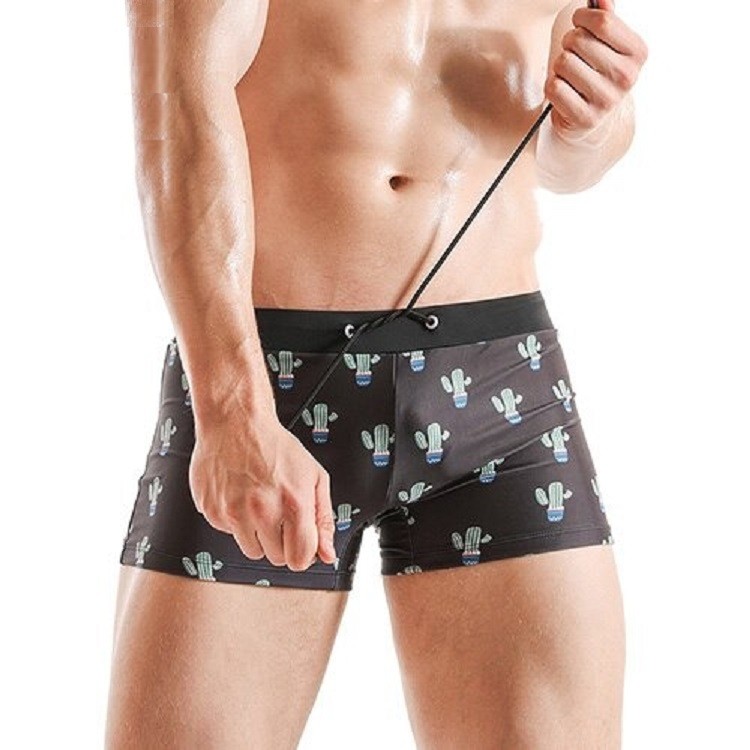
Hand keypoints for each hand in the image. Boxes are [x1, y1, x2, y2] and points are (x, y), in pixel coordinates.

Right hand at [189, 410, 337, 571]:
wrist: (237, 422)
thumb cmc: (276, 446)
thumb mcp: (314, 477)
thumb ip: (323, 519)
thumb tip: (327, 554)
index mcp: (293, 504)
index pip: (300, 559)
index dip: (303, 554)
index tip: (300, 543)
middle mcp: (262, 511)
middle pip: (276, 558)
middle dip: (281, 541)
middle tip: (279, 514)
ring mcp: (234, 513)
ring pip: (251, 550)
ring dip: (258, 535)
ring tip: (259, 504)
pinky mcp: (212, 511)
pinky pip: (228, 533)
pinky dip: (235, 521)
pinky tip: (240, 495)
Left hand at [543, 0, 648, 142]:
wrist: (593, 119)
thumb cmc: (598, 74)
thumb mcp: (608, 46)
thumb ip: (606, 20)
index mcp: (637, 53)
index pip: (603, 22)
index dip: (582, 18)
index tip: (578, 23)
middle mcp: (626, 77)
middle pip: (579, 41)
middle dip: (568, 43)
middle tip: (573, 53)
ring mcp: (606, 100)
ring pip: (564, 63)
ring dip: (558, 66)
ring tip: (569, 74)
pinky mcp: (585, 118)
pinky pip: (554, 87)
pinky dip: (552, 86)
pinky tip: (563, 91)